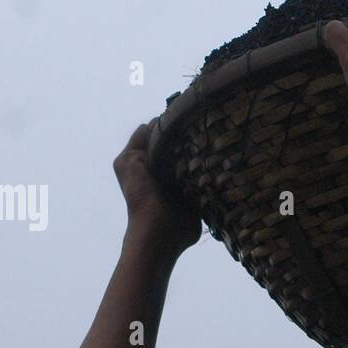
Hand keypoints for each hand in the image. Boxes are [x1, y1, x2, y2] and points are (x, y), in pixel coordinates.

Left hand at [113, 118, 201, 258]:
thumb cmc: (140, 195)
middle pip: (184, 145)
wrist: (160, 230)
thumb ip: (139, 140)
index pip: (165, 135)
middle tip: (202, 131)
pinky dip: (214, 171)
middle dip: (191, 138)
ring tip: (213, 145)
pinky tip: (219, 162)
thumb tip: (157, 121)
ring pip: (199, 159)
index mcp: (151, 160)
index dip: (173, 125)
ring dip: (204, 154)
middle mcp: (169, 169)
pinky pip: (210, 177)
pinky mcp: (200, 194)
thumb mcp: (129, 161)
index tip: (185, 117)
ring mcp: (186, 182)